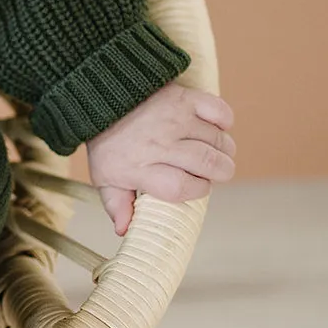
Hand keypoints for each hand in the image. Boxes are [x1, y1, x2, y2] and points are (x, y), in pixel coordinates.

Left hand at [85, 83, 234, 236]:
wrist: (102, 97)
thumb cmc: (108, 141)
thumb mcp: (105, 176)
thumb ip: (117, 204)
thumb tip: (125, 230)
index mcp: (139, 166)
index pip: (182, 188)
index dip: (197, 190)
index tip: (195, 186)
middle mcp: (159, 143)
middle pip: (208, 164)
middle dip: (221, 172)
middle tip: (216, 171)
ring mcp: (173, 118)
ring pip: (218, 140)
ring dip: (224, 150)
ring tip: (216, 152)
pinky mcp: (183, 97)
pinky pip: (219, 111)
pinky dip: (224, 122)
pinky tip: (215, 128)